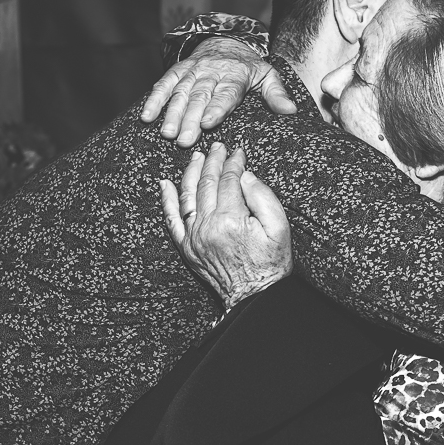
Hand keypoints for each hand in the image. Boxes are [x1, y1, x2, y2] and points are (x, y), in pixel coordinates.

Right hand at [141, 38, 295, 147]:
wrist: (226, 42)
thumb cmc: (248, 68)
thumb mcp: (267, 77)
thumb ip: (276, 94)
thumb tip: (291, 110)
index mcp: (235, 76)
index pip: (225, 93)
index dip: (216, 108)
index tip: (208, 123)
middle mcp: (212, 72)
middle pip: (200, 96)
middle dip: (190, 118)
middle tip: (183, 140)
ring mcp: (193, 71)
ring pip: (181, 92)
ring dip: (171, 113)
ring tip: (166, 133)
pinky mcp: (178, 71)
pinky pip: (164, 84)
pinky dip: (154, 99)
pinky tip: (146, 116)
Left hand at [160, 143, 292, 308]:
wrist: (254, 297)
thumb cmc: (271, 263)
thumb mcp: (279, 227)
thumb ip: (262, 196)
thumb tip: (243, 175)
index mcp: (231, 219)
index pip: (228, 180)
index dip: (233, 162)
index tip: (238, 152)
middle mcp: (207, 226)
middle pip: (206, 183)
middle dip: (212, 161)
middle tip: (217, 147)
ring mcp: (194, 237)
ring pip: (187, 196)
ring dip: (191, 173)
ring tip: (197, 157)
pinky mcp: (186, 248)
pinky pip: (172, 220)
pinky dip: (167, 201)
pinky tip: (164, 184)